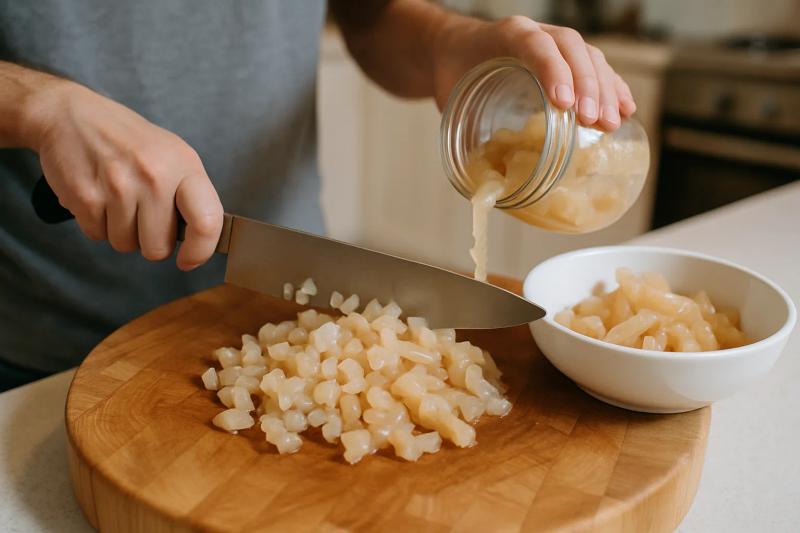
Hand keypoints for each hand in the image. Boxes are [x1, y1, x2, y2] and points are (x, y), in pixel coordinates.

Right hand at [26, 80, 222, 269]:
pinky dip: (97, 223)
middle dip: (150, 241)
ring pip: (126, 245)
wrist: (71, 115)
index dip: (201, 251)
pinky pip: (97, 235)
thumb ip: (190, 195)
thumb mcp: (172, 155)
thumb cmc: (129, 140)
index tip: (189, 260)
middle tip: (142, 215)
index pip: (207, 221)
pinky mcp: (86, 197)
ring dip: (122, 231)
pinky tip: (98, 196)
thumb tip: (202, 240)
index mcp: (184, 166)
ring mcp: (118, 187)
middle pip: (159, 248)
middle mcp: (154, 176)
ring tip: (118, 200)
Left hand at [432, 15, 635, 129]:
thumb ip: (464, 127)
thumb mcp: (449, 93)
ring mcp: (554, 42)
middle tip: (594, 122)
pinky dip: (612, 87)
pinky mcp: (565, 58)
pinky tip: (625, 108)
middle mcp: (536, 32)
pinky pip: (595, 67)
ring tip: (612, 123)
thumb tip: (483, 187)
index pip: (536, 46)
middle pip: (572, 49)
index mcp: (506, 34)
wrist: (453, 48)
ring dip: (605, 90)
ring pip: (589, 57)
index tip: (563, 104)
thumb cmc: (453, 73)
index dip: (553, 71)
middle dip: (587, 85)